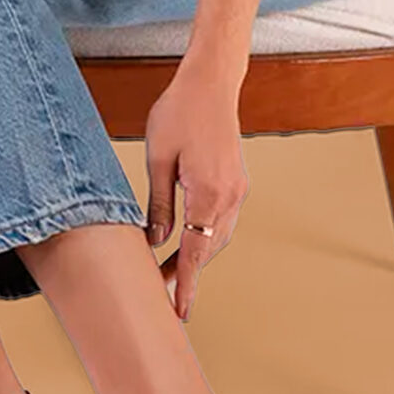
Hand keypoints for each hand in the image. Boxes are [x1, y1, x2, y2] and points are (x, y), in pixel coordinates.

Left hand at [145, 62, 248, 320]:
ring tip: (167, 274)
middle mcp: (230, 196)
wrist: (212, 82)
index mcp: (208, 192)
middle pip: (207, 250)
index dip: (185, 284)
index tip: (179, 311)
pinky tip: (186, 245)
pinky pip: (221, 223)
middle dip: (185, 275)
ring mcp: (237, 190)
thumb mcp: (158, 159)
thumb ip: (158, 205)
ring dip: (194, 258)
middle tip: (159, 295)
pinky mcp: (237, 184)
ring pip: (216, 239)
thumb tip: (155, 242)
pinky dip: (204, 239)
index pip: (194, 251)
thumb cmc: (179, 113)